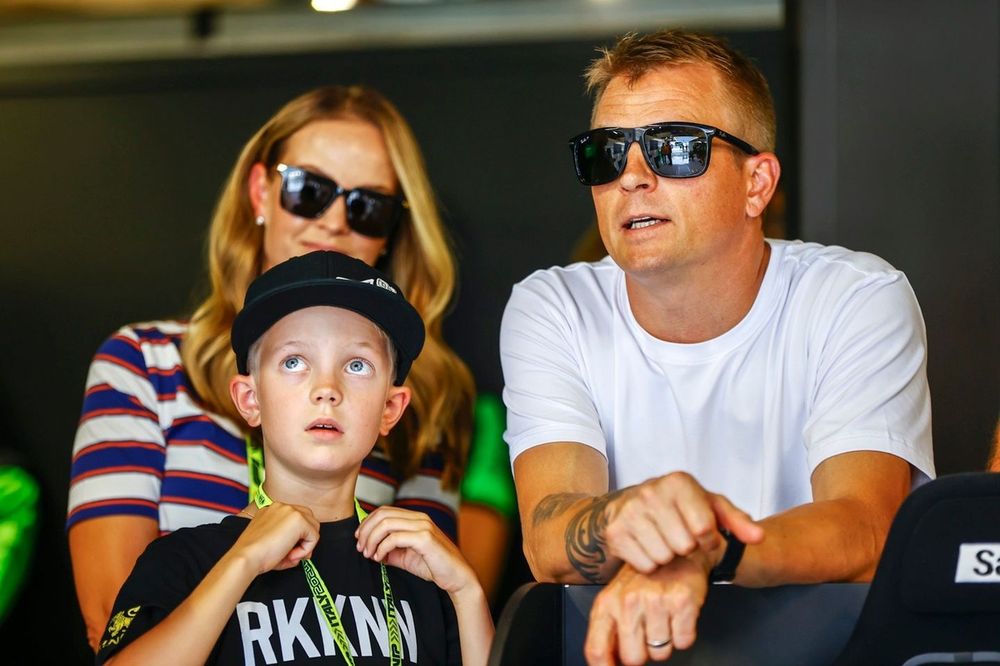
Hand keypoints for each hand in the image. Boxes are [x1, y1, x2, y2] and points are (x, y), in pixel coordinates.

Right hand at [231, 503, 319, 573]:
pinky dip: (306, 550)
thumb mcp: (272, 544)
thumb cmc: (255, 555)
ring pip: (313, 527)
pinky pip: (314, 537)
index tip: (289, 551)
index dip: (297, 536)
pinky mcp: (299, 520)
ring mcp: (291, 511)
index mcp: (272, 510)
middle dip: (305, 538)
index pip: (295, 518)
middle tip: (294, 555)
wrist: (247, 557)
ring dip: (305, 545)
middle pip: (308, 519)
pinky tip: (291, 555)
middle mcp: (282, 507)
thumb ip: (289, 543)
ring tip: (290, 556)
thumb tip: (303, 552)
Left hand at [354, 507, 477, 594]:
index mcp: (416, 518)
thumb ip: (390, 550)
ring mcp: (423, 526)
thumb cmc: (434, 566)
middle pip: (382, 514)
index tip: (359, 539)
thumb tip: (371, 549)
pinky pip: (395, 538)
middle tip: (360, 548)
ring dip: (372, 540)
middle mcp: (419, 518)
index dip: (367, 523)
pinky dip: (382, 548)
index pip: (385, 511)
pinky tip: (379, 558)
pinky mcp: (425, 539)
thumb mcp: (406, 556)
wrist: (457, 578)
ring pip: (386, 524)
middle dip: (366, 531)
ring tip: (368, 554)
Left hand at [584, 555, 711, 665]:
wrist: (674, 551)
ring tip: (663, 618)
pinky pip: (684, 641)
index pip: (596, 650)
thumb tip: (607, 664)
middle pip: (633, 658)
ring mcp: (655, 601)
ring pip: (661, 652)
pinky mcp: (681, 602)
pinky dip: (684, 634)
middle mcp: (628, 602)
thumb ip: (608, 631)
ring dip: (665, 642)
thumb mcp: (616, 599)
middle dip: (643, 653)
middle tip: (647, 633)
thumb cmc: (643, 579)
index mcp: (607, 603)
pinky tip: (678, 614)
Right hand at [605, 472, 763, 572]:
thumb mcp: (708, 506)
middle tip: (677, 537)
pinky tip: (647, 547)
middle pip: (684, 546)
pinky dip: (649, 563)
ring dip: (668, 557)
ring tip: (663, 541)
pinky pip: (645, 565)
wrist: (626, 506)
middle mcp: (651, 492)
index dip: (707, 540)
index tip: (700, 535)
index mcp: (679, 482)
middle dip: (685, 548)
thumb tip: (759, 538)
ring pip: (664, 557)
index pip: (705, 529)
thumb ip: (737, 521)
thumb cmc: (676, 507)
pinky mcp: (616, 532)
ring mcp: (630, 511)